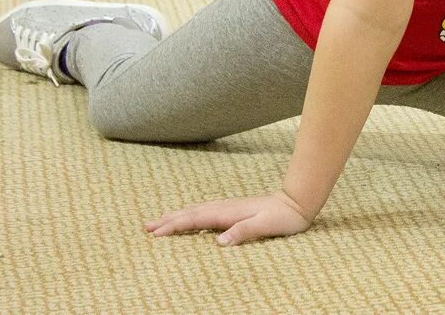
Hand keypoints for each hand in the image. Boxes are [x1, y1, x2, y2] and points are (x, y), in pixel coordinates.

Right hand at [145, 190, 313, 245]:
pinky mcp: (233, 210)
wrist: (298, 201)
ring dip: (177, 215)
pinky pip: (205, 212)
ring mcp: (229, 208)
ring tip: (159, 221)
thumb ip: (243, 232)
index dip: (175, 226)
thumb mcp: (266, 226)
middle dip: (168, 220)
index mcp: (228, 213)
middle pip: (190, 213)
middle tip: (146, 227)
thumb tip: (219, 242)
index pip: (195, 219)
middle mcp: (225, 208)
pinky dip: (190, 215)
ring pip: (196, 210)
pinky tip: (188, 219)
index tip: (155, 233)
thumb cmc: (284, 217)